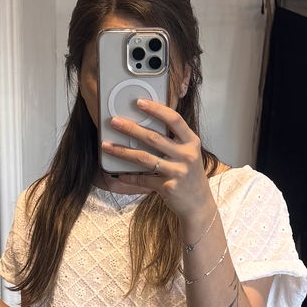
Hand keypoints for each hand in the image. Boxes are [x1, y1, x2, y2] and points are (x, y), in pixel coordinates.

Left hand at [101, 100, 211, 218]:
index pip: (174, 120)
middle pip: (154, 138)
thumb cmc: (190, 176)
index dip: (156, 109)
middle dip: (131, 128)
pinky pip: (143, 180)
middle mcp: (186, 155)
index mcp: (191, 142)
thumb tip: (144, 127)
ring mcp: (178, 172)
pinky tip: (118, 173)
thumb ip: (174, 141)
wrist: (199, 205)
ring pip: (144, 158)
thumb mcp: (189, 154)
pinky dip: (129, 176)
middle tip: (114, 122)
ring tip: (106, 146)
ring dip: (122, 151)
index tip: (139, 102)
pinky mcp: (168, 188)